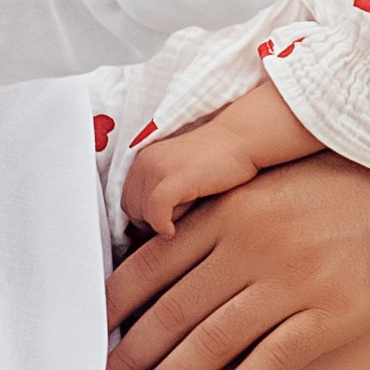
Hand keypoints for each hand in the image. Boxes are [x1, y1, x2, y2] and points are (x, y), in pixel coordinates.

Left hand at [107, 151, 369, 369]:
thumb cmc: (332, 194)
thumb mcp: (265, 183)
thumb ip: (212, 209)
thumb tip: (149, 237)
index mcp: (231, 207)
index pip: (154, 262)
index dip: (116, 305)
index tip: (88, 335)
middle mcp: (255, 241)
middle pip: (174, 309)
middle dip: (130, 355)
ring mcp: (294, 279)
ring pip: (212, 341)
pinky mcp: (333, 314)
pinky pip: (274, 361)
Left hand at [121, 82, 322, 237]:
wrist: (242, 138)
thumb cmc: (219, 162)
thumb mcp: (180, 173)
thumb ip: (161, 195)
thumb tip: (150, 231)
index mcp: (143, 160)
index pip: (127, 202)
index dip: (145, 219)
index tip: (166, 225)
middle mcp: (144, 162)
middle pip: (131, 210)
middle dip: (152, 222)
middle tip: (180, 218)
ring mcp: (157, 169)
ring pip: (141, 214)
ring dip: (162, 222)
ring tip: (188, 212)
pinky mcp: (173, 178)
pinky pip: (155, 213)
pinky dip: (162, 226)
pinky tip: (175, 230)